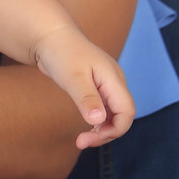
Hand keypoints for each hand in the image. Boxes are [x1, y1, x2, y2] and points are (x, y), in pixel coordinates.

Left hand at [32, 24, 134, 148]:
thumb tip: (99, 120)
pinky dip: (98, 120)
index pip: (127, 112)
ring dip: (102, 129)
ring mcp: (107, 84)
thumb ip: (87, 98)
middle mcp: (115, 82)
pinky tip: (86, 127)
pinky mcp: (97, 86)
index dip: (115, 130)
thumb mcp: (73, 77)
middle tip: (81, 142)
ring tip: (81, 139)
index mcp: (114, 79)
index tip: (90, 138)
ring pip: (114, 114)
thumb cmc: (61, 53)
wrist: (51, 36)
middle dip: (106, 133)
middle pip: (122, 116)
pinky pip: (105, 108)